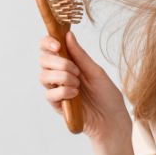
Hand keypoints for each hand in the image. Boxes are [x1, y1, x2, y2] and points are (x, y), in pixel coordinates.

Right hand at [38, 31, 131, 145]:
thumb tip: (68, 35)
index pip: (49, 48)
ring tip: (78, 83)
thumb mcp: (96, 71)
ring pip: (43, 76)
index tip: (58, 45)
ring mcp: (58, 89)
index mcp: (70, 63)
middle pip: (43, 60)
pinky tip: (75, 94)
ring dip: (62, 76)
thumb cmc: (107, 95)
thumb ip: (80, 55)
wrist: (112, 120)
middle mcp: (60, 75)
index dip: (48, 43)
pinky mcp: (57, 105)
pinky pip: (49, 94)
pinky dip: (63, 91)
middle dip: (58, 62)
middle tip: (75, 69)